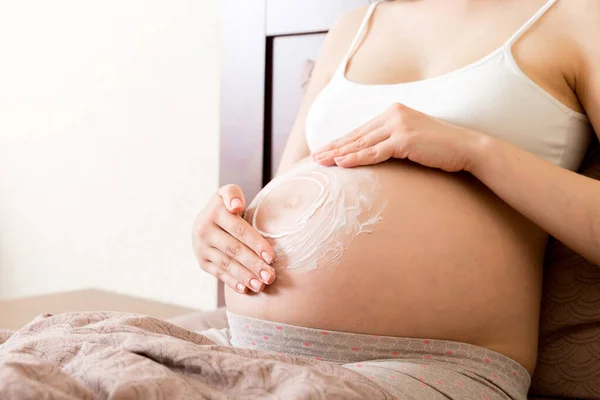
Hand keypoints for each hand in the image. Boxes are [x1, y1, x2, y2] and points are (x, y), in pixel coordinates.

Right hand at [192, 184, 275, 293]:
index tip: (271, 257)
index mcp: (214, 212)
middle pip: (234, 250)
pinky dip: (233, 282)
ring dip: (245, 277)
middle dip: (253, 264)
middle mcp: (203, 230)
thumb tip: (236, 207)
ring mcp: (200, 248)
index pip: (239, 230)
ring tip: (261, 285)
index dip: (256, 244)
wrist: (207, 220)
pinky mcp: (201, 261)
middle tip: (270, 276)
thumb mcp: (228, 194)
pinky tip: (246, 289)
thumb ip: (233, 194)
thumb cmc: (228, 207)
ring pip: (226, 264)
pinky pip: (218, 274)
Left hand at [311, 103, 484, 171]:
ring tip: (320, 162)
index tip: (324, 150)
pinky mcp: (404, 139)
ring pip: (362, 143)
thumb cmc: (440, 148)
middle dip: (333, 147)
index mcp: (393, 113)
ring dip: (339, 154)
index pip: (361, 130)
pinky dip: (356, 158)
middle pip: (357, 135)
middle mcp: (393, 115)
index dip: (341, 141)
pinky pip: (374, 152)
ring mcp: (398, 126)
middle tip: (314, 158)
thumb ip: (392, 142)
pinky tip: (341, 163)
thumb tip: (373, 153)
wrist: (466, 148)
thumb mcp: (412, 140)